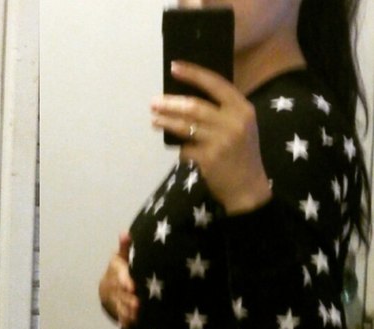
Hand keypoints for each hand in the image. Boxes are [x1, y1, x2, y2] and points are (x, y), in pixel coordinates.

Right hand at [99, 233, 138, 327]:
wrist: (106, 287)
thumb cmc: (120, 268)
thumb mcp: (122, 257)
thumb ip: (125, 247)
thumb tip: (124, 233)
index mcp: (116, 271)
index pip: (119, 276)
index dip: (124, 281)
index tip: (131, 287)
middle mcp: (113, 285)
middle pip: (119, 293)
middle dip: (127, 299)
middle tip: (137, 303)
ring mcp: (113, 297)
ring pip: (119, 304)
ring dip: (127, 310)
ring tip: (136, 315)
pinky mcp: (116, 308)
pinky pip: (119, 314)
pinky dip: (124, 320)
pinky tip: (130, 324)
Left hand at [151, 61, 271, 213]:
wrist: (248, 187)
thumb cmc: (242, 155)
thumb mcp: (242, 127)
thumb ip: (224, 112)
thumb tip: (189, 99)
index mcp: (243, 108)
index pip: (215, 83)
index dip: (193, 74)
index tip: (174, 67)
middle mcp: (233, 122)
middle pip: (195, 106)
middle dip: (171, 103)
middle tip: (154, 102)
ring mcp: (221, 141)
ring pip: (186, 127)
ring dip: (166, 122)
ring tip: (154, 120)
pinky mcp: (209, 158)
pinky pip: (186, 149)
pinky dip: (179, 148)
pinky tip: (175, 147)